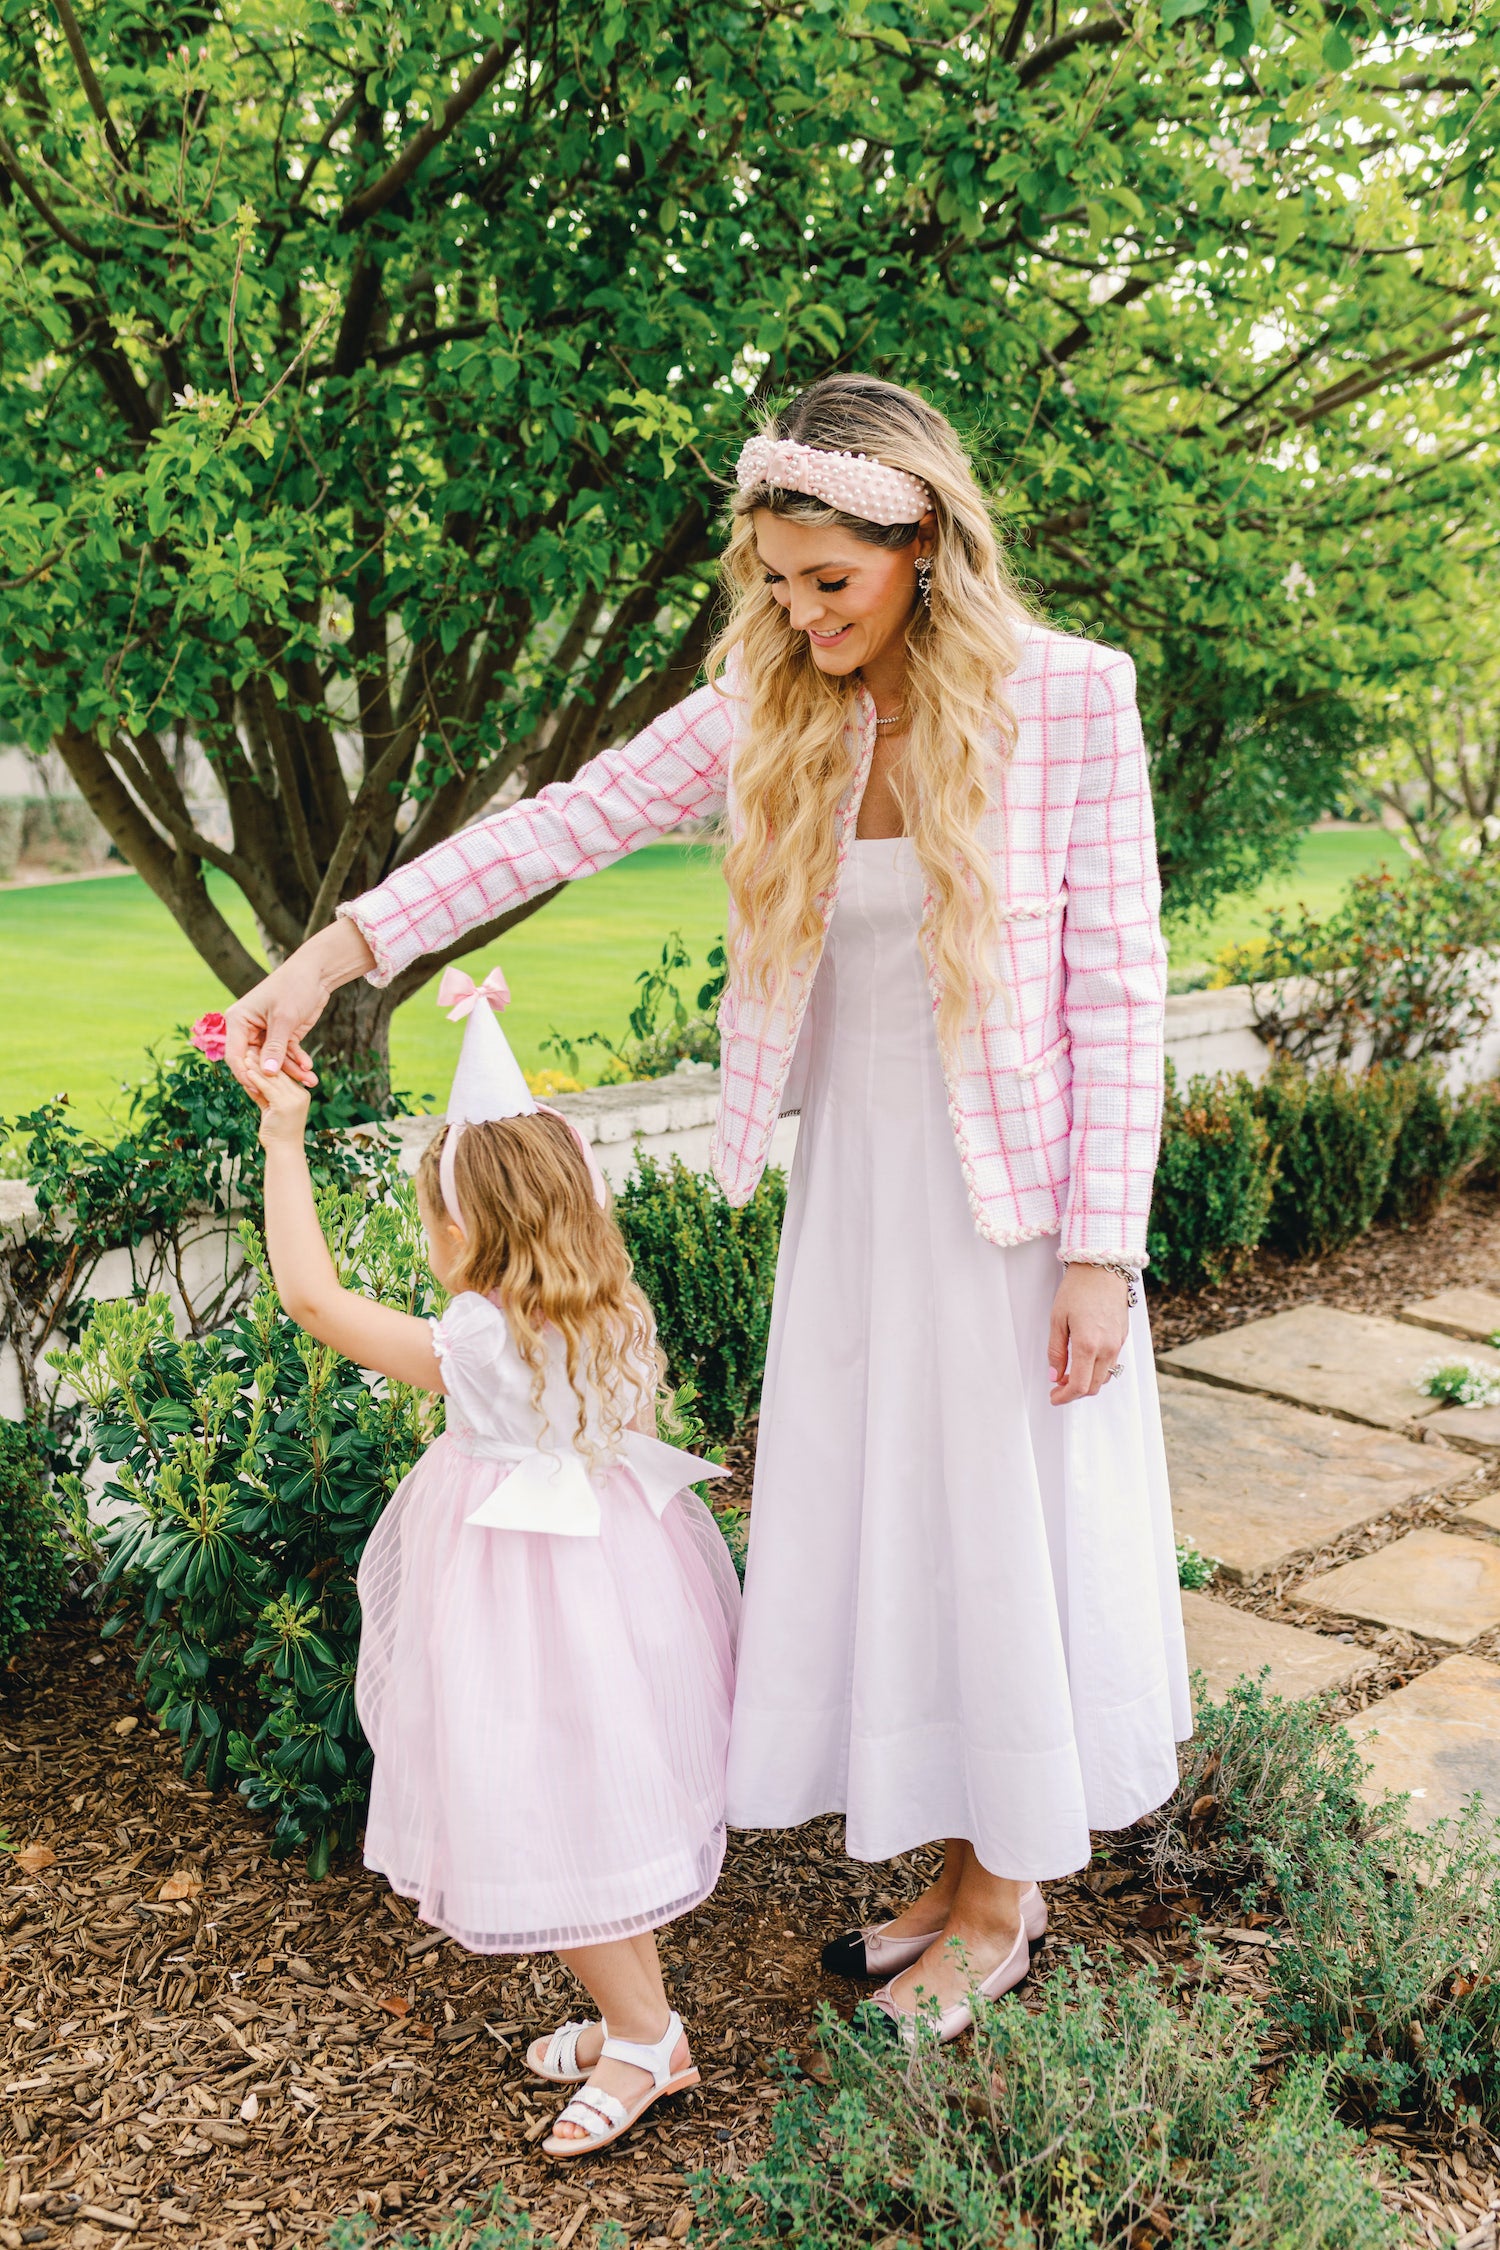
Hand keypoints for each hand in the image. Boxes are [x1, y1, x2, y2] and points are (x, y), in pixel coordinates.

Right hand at [225, 920, 374, 1090]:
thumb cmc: (293, 987)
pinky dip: (298, 1061)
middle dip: (275, 1077)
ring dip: (291, 1072)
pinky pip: (287, 1055)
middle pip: (256, 1062)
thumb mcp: (284, 1018)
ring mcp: (266, 1033)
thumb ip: (275, 1047)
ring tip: (311, 1082)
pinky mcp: (283, 1035)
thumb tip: (267, 1073)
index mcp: (238, 1021)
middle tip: (288, 1092)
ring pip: (274, 1061)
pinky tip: (309, 1069)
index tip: (259, 1089)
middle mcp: (248, 1029)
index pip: (235, 1055)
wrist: (315, 973)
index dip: (246, 1074)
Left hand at [242, 1053, 311, 1145]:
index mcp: (301, 1094)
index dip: (269, 1063)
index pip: (283, 1074)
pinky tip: (247, 1071)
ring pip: (273, 1078)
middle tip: (250, 1047)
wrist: (284, 1151)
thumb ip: (263, 1094)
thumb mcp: (270, 1108)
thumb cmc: (276, 1133)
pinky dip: (256, 1079)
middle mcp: (301, 1094)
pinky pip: (268, 1088)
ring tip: (246, 1055)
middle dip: (263, 1060)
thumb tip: (251, 1079)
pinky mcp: (285, 1104)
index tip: (257, 1051)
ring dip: (258, 1066)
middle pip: (279, 1073)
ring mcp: (294, 1099)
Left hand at [1047, 1264, 1129, 1404]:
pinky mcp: (1123, 1337)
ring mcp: (1117, 1344)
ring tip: (1069, 1372)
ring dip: (1087, 1381)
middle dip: (1074, 1392)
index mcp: (1088, 1345)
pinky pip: (1112, 1363)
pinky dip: (1097, 1369)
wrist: (1102, 1268)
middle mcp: (1107, 1349)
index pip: (1079, 1386)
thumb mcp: (1057, 1319)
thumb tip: (1055, 1375)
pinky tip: (1084, 1360)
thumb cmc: (1078, 1289)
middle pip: (1093, 1387)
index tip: (1054, 1397)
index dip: (1064, 1397)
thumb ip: (1056, 1351)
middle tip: (1058, 1386)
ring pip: (1104, 1377)